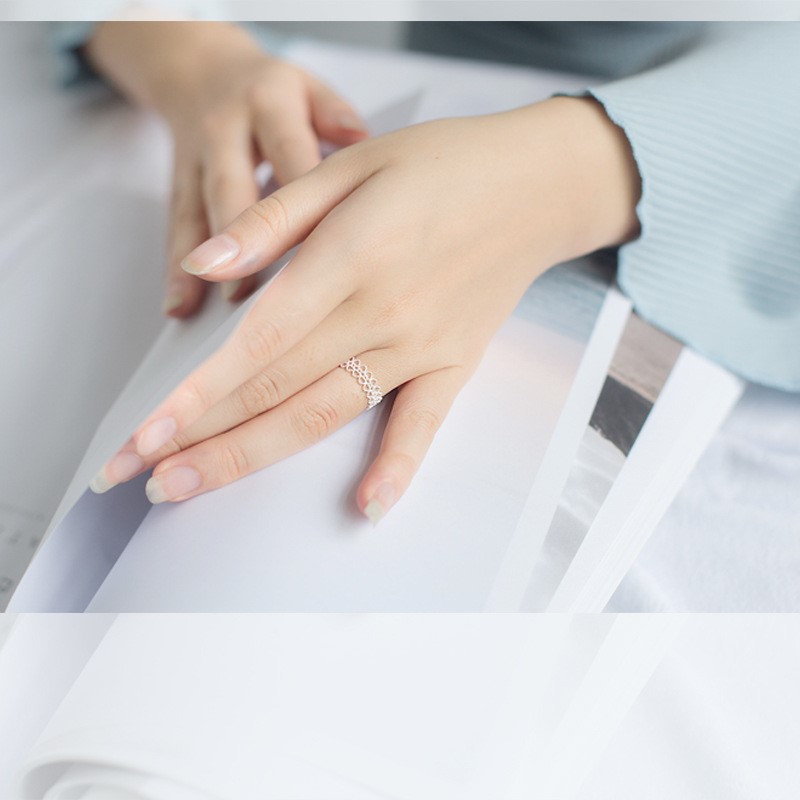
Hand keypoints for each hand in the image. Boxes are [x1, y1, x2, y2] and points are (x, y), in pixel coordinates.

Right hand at [84, 21, 367, 315]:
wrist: (199, 70)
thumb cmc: (272, 94)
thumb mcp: (309, 88)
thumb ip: (335, 115)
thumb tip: (362, 141)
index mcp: (269, 103)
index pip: (290, 152)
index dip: (306, 199)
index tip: (327, 245)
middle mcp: (225, 130)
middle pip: (234, 188)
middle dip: (248, 240)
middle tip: (269, 289)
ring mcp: (196, 161)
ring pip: (199, 215)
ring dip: (212, 265)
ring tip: (228, 309)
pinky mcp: (178, 187)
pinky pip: (176, 229)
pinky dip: (176, 273)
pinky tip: (179, 307)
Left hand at [92, 97, 639, 522]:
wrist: (534, 186)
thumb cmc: (440, 165)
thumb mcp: (350, 165)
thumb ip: (274, 217)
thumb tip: (204, 267)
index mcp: (351, 255)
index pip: (258, 338)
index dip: (197, 390)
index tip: (145, 432)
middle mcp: (384, 310)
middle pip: (279, 386)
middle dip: (204, 435)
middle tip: (142, 475)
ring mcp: (422, 344)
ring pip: (328, 412)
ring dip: (256, 454)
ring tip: (193, 486)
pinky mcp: (455, 364)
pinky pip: (425, 424)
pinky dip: (399, 467)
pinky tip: (367, 508)